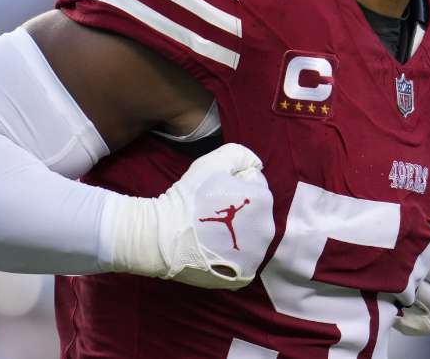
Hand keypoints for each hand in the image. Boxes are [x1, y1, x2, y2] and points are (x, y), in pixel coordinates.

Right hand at [106, 143, 274, 289]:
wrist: (163, 236)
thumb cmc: (189, 196)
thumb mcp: (214, 161)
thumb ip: (240, 155)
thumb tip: (254, 165)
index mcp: (263, 201)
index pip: (255, 185)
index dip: (234, 184)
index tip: (215, 191)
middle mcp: (266, 230)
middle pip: (255, 212)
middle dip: (240, 209)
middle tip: (212, 210)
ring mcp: (257, 256)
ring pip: (251, 236)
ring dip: (238, 232)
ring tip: (212, 231)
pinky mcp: (245, 275)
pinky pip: (244, 260)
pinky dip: (233, 256)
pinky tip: (215, 249)